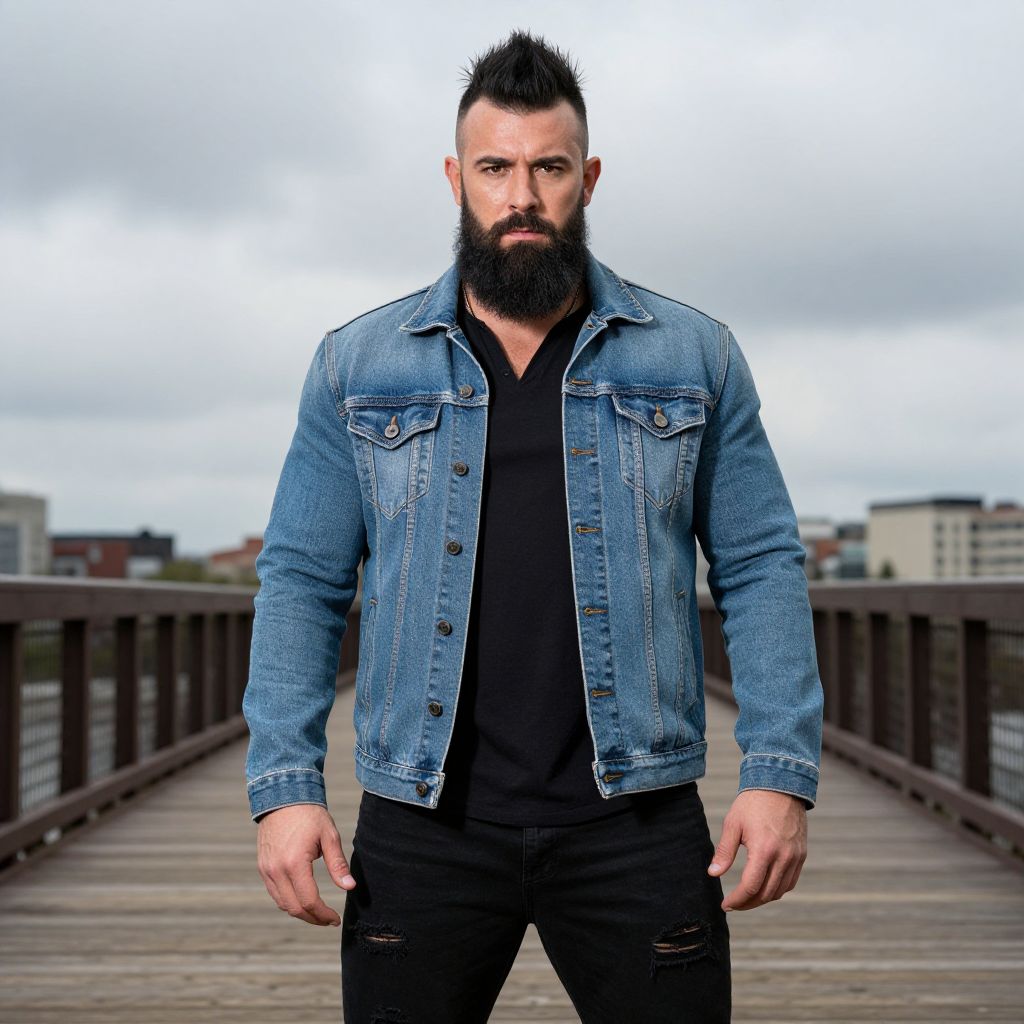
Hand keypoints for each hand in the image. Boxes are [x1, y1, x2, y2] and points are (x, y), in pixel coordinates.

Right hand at [255, 803, 356, 925]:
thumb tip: (350, 887)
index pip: (309, 901)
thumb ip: (338, 864)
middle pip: (294, 908)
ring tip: (318, 912)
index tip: (335, 919)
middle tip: (329, 920)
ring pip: (282, 904)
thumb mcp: (329, 836)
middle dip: (313, 918)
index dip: (323, 914)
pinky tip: (302, 899)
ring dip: (300, 912)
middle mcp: (276, 871)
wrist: (283, 796)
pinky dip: (288, 901)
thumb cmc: (309, 814)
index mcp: (294, 863)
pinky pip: (274, 893)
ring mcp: (266, 870)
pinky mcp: (262, 867)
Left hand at [706, 789, 806, 911]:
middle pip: (766, 894)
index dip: (737, 900)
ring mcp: (795, 857)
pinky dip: (777, 890)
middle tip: (734, 904)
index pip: (750, 887)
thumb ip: (724, 851)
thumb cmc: (752, 803)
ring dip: (763, 899)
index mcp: (764, 849)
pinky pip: (791, 881)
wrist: (780, 785)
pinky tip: (764, 887)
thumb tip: (713, 873)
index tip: (725, 904)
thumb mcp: (733, 824)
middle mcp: (783, 857)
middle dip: (748, 903)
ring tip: (747, 898)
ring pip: (780, 891)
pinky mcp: (801, 854)